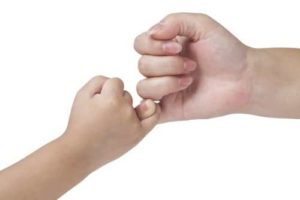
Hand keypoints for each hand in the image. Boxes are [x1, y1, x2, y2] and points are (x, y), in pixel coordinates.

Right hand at [64, 76, 159, 170]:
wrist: (81, 151)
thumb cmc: (80, 121)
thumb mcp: (82, 94)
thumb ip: (100, 80)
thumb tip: (119, 83)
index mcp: (111, 100)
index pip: (116, 82)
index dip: (105, 90)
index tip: (97, 102)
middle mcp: (125, 111)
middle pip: (126, 94)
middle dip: (115, 100)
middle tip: (103, 116)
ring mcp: (133, 124)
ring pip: (134, 105)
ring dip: (127, 109)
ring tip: (113, 122)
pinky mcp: (139, 135)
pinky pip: (153, 117)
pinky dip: (152, 111)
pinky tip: (146, 109)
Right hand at [134, 13, 252, 121]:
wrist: (243, 79)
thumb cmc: (226, 51)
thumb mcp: (202, 25)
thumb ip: (174, 21)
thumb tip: (151, 34)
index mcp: (165, 47)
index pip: (140, 44)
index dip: (154, 46)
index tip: (178, 48)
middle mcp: (161, 68)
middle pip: (142, 65)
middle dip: (168, 64)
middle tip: (192, 66)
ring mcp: (164, 89)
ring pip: (143, 87)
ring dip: (167, 82)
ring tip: (189, 80)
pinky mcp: (169, 108)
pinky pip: (147, 110)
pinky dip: (151, 106)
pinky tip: (173, 96)